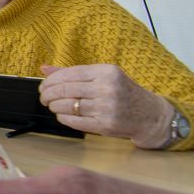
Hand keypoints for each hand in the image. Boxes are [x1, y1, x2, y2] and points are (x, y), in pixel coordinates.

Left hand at [39, 63, 175, 147]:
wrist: (150, 115)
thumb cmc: (123, 92)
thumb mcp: (103, 76)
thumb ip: (73, 72)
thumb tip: (44, 68)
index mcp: (107, 72)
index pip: (69, 74)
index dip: (51, 81)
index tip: (44, 86)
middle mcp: (107, 88)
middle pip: (65, 90)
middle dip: (48, 94)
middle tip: (44, 97)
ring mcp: (107, 108)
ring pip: (67, 106)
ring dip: (54, 106)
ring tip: (52, 106)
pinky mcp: (106, 125)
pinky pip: (75, 121)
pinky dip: (63, 118)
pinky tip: (62, 115)